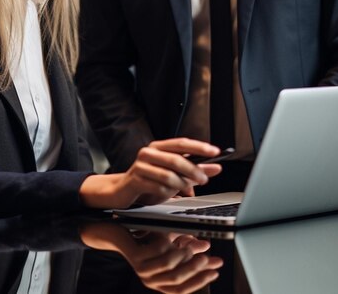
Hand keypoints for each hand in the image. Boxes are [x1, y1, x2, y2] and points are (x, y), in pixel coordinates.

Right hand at [79, 138, 221, 208]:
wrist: (121, 192)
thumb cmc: (149, 182)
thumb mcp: (174, 175)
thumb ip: (194, 169)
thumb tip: (216, 167)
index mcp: (159, 147)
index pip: (182, 143)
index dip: (199, 147)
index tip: (215, 151)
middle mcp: (149, 152)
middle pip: (176, 159)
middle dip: (193, 170)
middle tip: (204, 179)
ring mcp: (141, 166)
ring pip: (169, 175)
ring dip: (181, 185)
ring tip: (187, 190)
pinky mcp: (135, 180)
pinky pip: (158, 187)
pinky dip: (167, 194)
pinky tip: (168, 195)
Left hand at [80, 221, 221, 293]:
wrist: (115, 230)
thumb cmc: (144, 236)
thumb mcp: (169, 242)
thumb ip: (186, 247)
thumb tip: (206, 247)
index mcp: (159, 281)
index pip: (183, 289)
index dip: (201, 280)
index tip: (216, 269)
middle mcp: (151, 280)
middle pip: (178, 281)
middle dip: (197, 268)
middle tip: (209, 256)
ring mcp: (143, 270)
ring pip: (170, 267)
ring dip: (185, 255)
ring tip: (192, 243)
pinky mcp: (137, 258)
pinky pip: (160, 251)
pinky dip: (170, 242)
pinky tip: (171, 233)